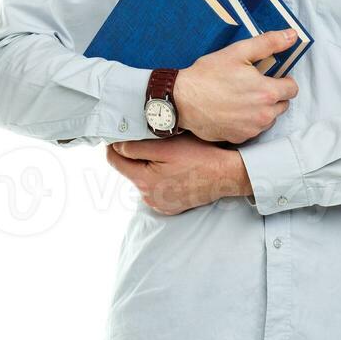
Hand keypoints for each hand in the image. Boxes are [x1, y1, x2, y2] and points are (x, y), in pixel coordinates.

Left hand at [107, 132, 251, 214]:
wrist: (226, 176)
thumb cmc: (199, 158)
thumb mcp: (166, 147)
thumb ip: (136, 148)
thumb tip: (115, 146)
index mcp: (144, 182)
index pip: (114, 161)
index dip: (114, 145)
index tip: (121, 133)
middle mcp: (148, 197)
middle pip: (129, 170)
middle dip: (135, 155)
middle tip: (152, 140)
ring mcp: (159, 204)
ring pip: (142, 179)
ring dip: (148, 166)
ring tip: (167, 154)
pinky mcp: (170, 206)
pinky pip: (155, 188)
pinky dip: (159, 177)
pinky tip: (174, 168)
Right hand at [172, 29, 299, 143]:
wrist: (182, 100)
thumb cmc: (207, 76)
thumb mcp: (238, 52)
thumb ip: (268, 43)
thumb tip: (291, 36)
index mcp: (267, 92)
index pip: (292, 88)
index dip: (282, 79)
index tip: (269, 76)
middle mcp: (264, 115)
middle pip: (282, 104)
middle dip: (273, 95)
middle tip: (252, 85)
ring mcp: (252, 129)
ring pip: (269, 118)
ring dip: (262, 109)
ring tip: (241, 97)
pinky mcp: (239, 138)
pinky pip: (253, 129)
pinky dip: (248, 121)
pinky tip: (233, 110)